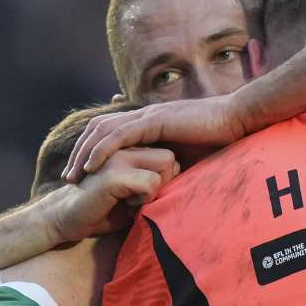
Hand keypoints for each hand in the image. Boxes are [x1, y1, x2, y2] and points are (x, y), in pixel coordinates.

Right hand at [45, 147, 179, 242]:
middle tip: (142, 200)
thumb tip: (181, 190)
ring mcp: (118, 157)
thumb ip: (150, 185)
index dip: (166, 177)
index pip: (168, 154)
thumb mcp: (130, 195)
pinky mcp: (114, 173)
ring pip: (165, 164)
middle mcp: (123, 147)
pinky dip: (145, 199)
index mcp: (127, 148)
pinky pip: (151, 182)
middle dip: (166, 182)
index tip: (146, 196)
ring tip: (132, 202)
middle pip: (171, 156)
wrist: (64, 219)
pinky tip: (126, 206)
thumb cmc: (100, 210)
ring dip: (156, 189)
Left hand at [62, 94, 251, 182]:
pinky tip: (90, 166)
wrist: (237, 121)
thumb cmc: (219, 141)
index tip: (81, 175)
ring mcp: (147, 116)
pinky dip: (101, 150)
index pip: (108, 132)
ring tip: (72, 175)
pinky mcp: (154, 121)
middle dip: (79, 153)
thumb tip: (161, 190)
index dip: (91, 151)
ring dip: (84, 153)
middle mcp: (142, 115)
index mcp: (148, 122)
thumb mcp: (187, 158)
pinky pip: (119, 136)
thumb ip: (169, 168)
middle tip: (67, 178)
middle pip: (97, 130)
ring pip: (102, 131)